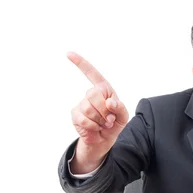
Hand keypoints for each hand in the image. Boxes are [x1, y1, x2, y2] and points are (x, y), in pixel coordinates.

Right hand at [68, 52, 128, 172]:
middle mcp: (91, 94)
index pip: (92, 73)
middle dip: (104, 109)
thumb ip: (120, 107)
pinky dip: (93, 126)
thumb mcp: (124, 116)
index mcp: (104, 89)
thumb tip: (109, 102)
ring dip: (99, 120)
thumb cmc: (114, 123)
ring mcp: (82, 104)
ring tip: (103, 124)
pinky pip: (83, 119)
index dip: (81, 63)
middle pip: (93, 94)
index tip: (69, 53)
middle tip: (109, 119)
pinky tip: (95, 127)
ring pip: (88, 108)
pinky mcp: (75, 115)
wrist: (104, 138)